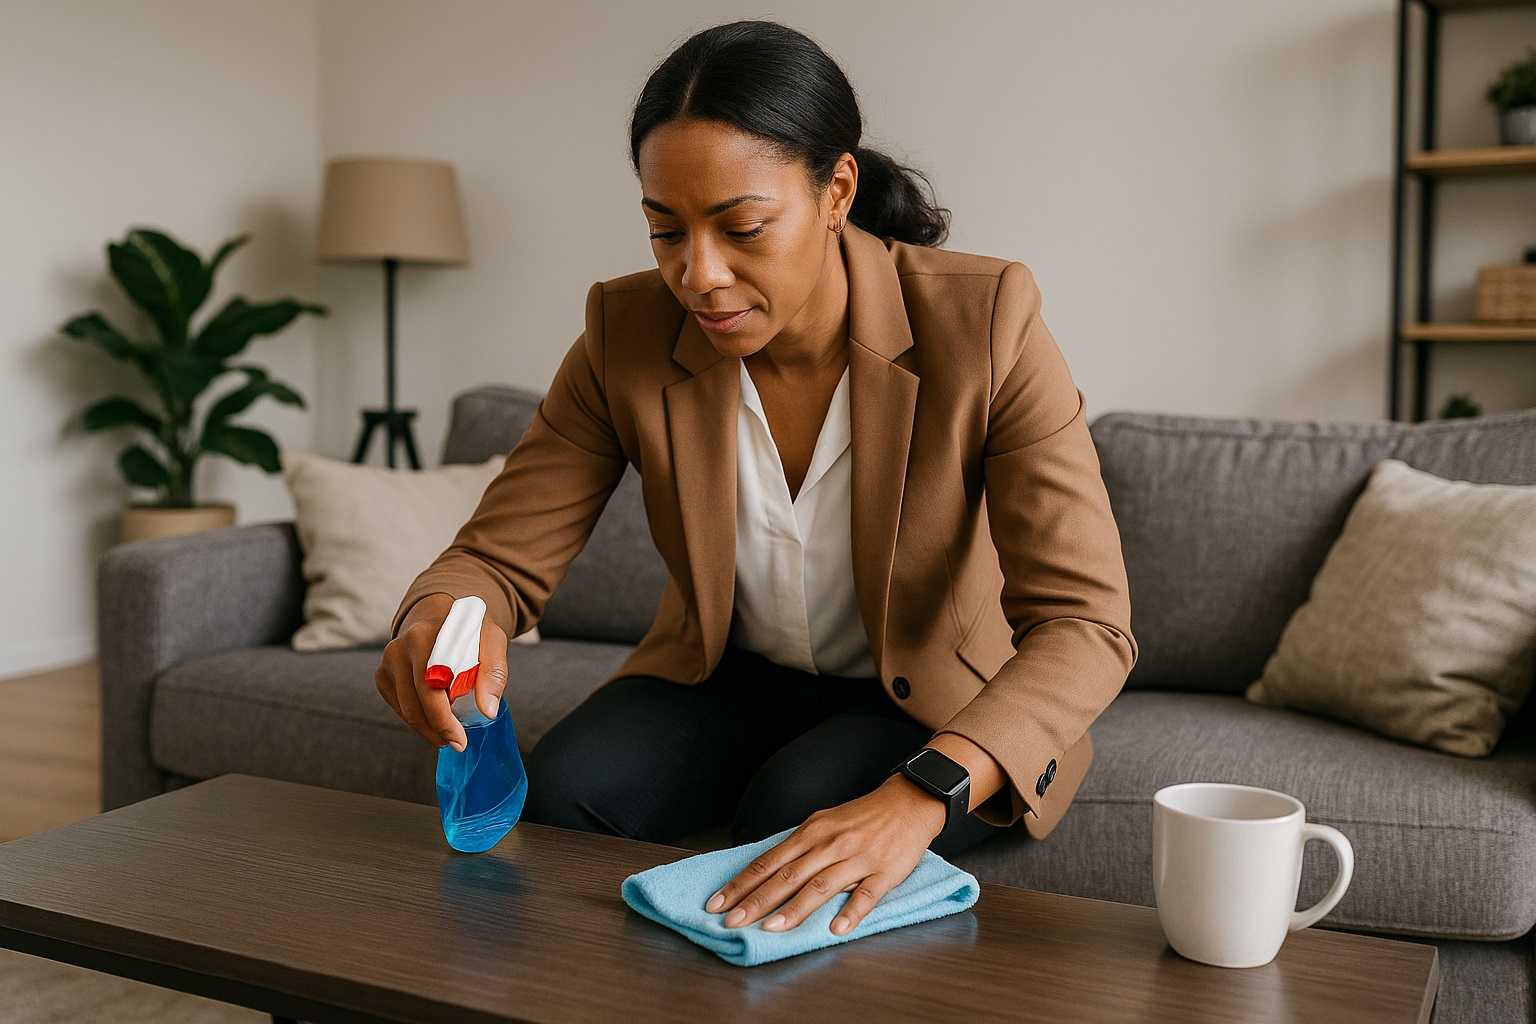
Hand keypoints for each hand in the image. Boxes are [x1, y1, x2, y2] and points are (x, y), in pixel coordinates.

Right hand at [374, 593, 508, 750]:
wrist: (439, 611)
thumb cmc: (468, 629)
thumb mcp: (491, 640)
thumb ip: (494, 672)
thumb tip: (487, 711)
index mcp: (427, 636)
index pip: (431, 689)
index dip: (444, 720)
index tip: (460, 740)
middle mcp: (401, 647)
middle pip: (415, 703)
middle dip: (436, 730)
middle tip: (456, 744)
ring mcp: (388, 660)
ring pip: (404, 709)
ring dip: (426, 728)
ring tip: (447, 734)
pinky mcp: (382, 673)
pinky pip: (398, 705)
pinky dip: (415, 717)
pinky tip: (433, 717)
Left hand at [705, 776, 948, 935]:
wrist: (908, 802)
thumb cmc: (861, 817)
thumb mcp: (824, 824)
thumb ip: (799, 849)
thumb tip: (768, 873)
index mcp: (811, 833)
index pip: (768, 862)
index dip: (741, 884)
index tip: (717, 903)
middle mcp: (828, 845)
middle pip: (786, 876)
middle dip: (756, 900)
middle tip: (732, 922)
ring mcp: (856, 858)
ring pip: (820, 886)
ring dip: (794, 909)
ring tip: (771, 928)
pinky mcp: (884, 872)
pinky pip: (866, 894)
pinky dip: (851, 912)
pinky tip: (836, 930)